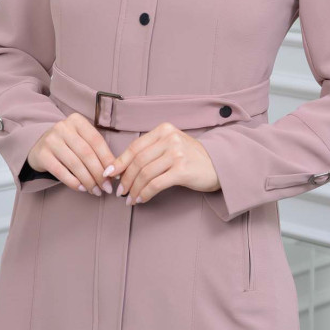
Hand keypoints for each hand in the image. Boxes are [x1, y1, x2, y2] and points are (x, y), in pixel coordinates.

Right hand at [27, 112, 115, 195]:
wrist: (38, 146)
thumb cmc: (68, 145)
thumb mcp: (81, 140)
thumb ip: (96, 151)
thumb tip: (115, 172)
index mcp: (77, 120)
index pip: (96, 141)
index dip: (107, 159)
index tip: (115, 175)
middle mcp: (62, 127)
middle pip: (86, 153)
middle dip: (99, 173)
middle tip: (107, 188)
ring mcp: (50, 140)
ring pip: (75, 164)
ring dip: (88, 181)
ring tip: (96, 191)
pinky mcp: (42, 155)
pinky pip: (60, 172)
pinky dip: (74, 182)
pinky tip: (82, 189)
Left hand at [103, 122, 220, 204]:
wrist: (219, 165)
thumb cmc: (191, 157)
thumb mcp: (172, 145)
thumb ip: (151, 151)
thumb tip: (122, 167)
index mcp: (164, 129)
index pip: (135, 147)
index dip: (119, 162)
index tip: (109, 174)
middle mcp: (170, 139)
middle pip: (138, 161)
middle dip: (125, 179)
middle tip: (120, 191)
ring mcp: (177, 153)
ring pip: (145, 173)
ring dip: (134, 189)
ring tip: (130, 199)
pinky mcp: (182, 170)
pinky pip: (156, 184)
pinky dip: (145, 193)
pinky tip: (142, 199)